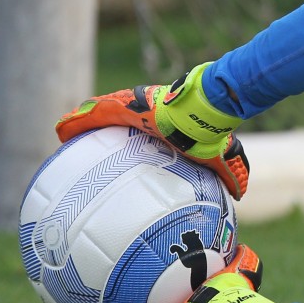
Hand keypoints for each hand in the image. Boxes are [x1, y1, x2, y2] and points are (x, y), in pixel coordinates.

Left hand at [55, 63, 249, 199]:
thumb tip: (241, 196)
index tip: (119, 159)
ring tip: (66, 135)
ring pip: (101, 116)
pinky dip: (76, 123)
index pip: (141, 136)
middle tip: (85, 148)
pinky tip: (61, 131)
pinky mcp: (121, 105)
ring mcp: (132, 109)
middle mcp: (145, 118)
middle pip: (115, 123)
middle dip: (100, 132)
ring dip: (83, 125)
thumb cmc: (211, 133)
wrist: (206, 110)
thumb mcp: (218, 157)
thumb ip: (230, 175)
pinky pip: (93, 114)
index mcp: (162, 129)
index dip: (130, 145)